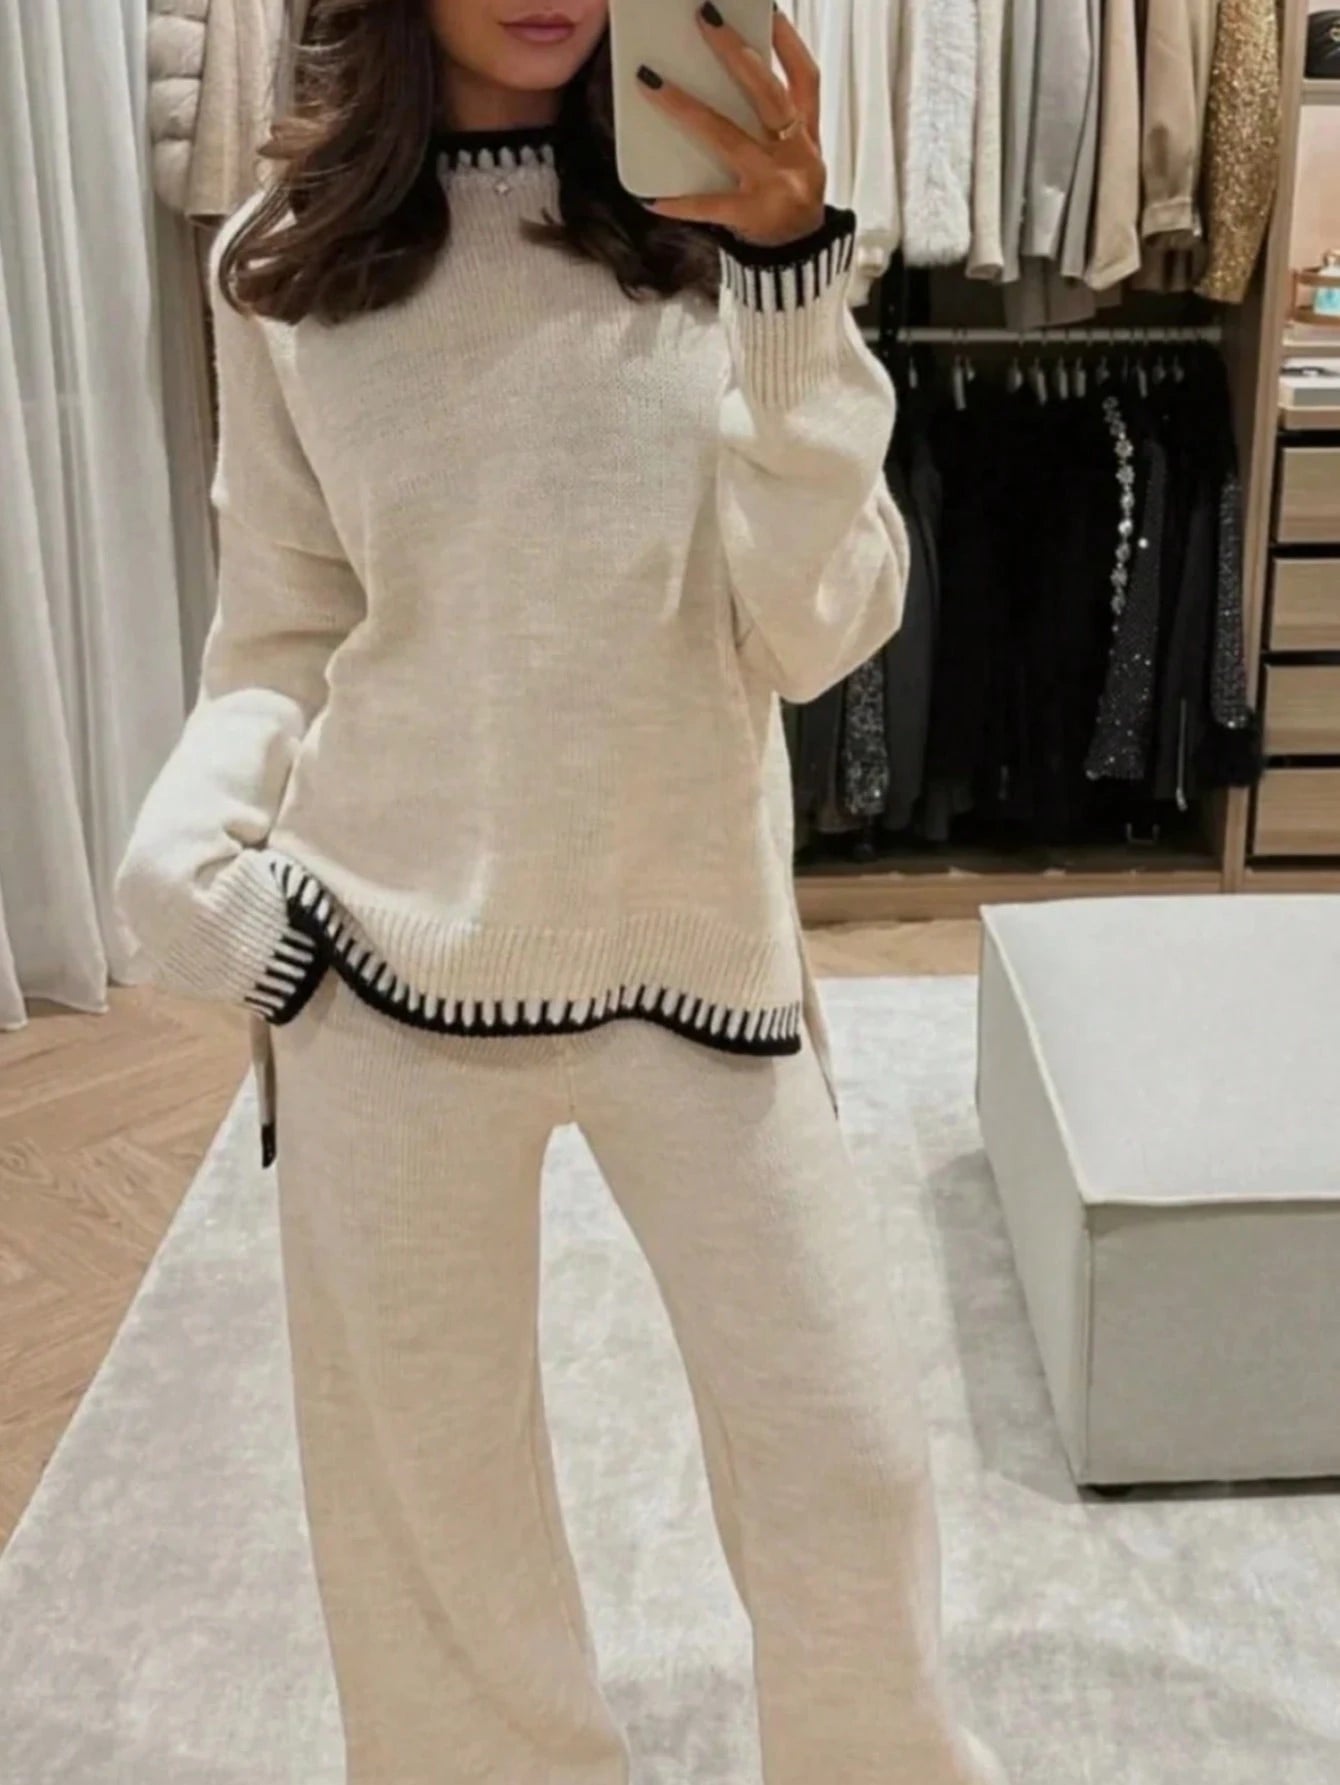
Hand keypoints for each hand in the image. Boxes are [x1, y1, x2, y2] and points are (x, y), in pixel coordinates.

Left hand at [638, 6, 825, 248]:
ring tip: (651, 83)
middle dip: (736, 53)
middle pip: (766, 94)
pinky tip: (651, 196)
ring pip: (727, 137)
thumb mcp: (794, 152)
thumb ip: (774, 118)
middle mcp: (795, 152)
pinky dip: (680, 201)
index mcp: (807, 133)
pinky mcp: (752, 216)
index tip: (768, 10)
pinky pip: (710, 205)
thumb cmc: (787, 193)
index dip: (787, 43)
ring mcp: (774, 184)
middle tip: (703, 17)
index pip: (804, 78)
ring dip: (687, 108)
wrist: (799, 257)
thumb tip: (728, 69)